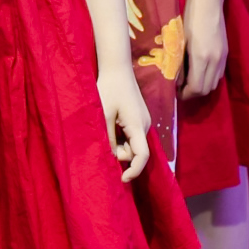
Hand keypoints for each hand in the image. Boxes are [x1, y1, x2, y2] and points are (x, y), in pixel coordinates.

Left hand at [98, 61, 151, 181]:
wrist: (117, 69)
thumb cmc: (108, 90)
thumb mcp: (103, 115)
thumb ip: (107, 138)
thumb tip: (110, 158)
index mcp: (138, 126)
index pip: (142, 155)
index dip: (134, 170)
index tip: (122, 179)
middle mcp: (145, 126)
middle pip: (135, 151)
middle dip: (119, 153)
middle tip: (102, 142)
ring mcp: (143, 122)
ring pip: (132, 144)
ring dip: (118, 145)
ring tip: (105, 129)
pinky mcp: (139, 119)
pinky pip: (131, 136)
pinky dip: (120, 138)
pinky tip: (110, 126)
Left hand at [180, 0, 226, 98]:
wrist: (208, 2)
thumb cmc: (189, 18)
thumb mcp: (180, 41)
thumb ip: (179, 63)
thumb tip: (175, 80)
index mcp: (201, 58)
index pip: (196, 88)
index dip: (185, 94)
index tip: (176, 93)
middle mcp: (215, 60)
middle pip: (206, 89)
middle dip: (193, 93)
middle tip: (181, 89)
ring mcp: (222, 57)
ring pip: (215, 83)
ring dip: (202, 86)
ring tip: (190, 81)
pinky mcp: (226, 52)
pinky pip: (219, 73)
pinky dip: (210, 78)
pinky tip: (200, 70)